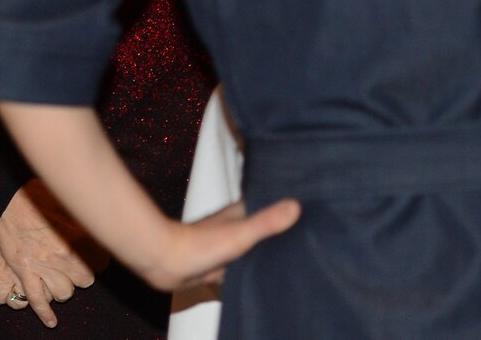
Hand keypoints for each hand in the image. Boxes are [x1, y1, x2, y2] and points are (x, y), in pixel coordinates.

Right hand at [0, 180, 100, 327]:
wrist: (11, 201)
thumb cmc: (42, 198)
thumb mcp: (71, 208)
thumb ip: (87, 224)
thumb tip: (103, 228)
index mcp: (78, 237)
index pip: (100, 263)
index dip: (97, 260)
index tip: (95, 257)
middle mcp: (64, 256)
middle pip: (84, 280)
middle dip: (80, 276)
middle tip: (74, 266)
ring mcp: (44, 266)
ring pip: (64, 293)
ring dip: (64, 289)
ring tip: (60, 280)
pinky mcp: (25, 272)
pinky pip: (37, 299)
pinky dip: (44, 313)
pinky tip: (51, 322)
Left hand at [126, 199, 300, 292]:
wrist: (167, 263)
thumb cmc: (201, 244)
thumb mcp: (240, 233)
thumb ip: (267, 222)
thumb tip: (297, 205)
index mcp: (241, 213)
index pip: (271, 204)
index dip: (288, 204)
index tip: (313, 206)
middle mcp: (236, 226)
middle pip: (265, 226)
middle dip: (283, 229)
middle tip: (311, 235)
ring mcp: (229, 245)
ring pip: (257, 247)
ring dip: (270, 250)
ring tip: (298, 255)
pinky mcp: (223, 264)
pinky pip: (246, 265)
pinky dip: (257, 268)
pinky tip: (270, 275)